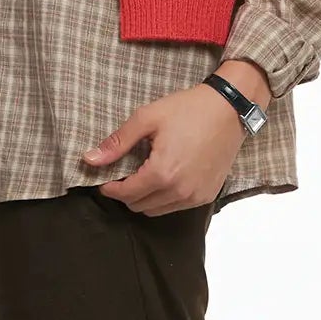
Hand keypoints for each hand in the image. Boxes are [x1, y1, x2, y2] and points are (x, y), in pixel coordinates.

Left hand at [81, 83, 246, 214]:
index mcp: (162, 173)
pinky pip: (177, 207)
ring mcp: (195, 196)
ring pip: (157, 211)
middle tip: (126, 174)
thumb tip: (89, 160)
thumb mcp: (148, 118)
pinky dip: (165, 198)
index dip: (110, 188)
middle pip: (139, 206)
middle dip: (127, 193)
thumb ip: (117, 142)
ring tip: (145, 175)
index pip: (125, 194)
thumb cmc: (189, 109)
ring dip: (145, 198)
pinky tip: (166, 177)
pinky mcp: (207, 196)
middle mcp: (179, 191)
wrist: (230, 108)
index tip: (105, 180)